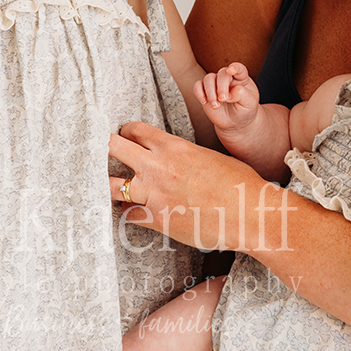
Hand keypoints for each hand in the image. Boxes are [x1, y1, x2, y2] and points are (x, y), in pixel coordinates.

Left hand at [107, 122, 288, 252]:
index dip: (125, 133)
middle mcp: (158, 168)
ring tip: (108, 185)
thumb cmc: (239, 183)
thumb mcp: (210, 157)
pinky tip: (133, 212)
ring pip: (112, 185)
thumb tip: (179, 158)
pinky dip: (129, 213)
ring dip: (110, 185)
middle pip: (113, 148)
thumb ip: (186, 155)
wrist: (249, 214)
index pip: (134, 130)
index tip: (124, 138)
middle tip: (101, 154)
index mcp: (173, 147)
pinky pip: (129, 215)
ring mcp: (154, 195)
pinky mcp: (157, 220)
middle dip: (105, 149)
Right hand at [194, 62, 259, 134]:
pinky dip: (199, 92)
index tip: (231, 70)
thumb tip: (231, 93)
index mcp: (241, 78)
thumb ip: (242, 95)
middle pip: (222, 74)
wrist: (234, 122)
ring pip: (209, 78)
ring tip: (216, 105)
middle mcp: (228, 78)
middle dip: (221, 86)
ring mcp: (216, 84)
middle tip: (223, 99)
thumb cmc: (244, 110)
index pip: (239, 69)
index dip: (235, 67)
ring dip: (210, 92)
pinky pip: (198, 86)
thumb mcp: (250, 103)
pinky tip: (204, 102)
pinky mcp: (205, 91)